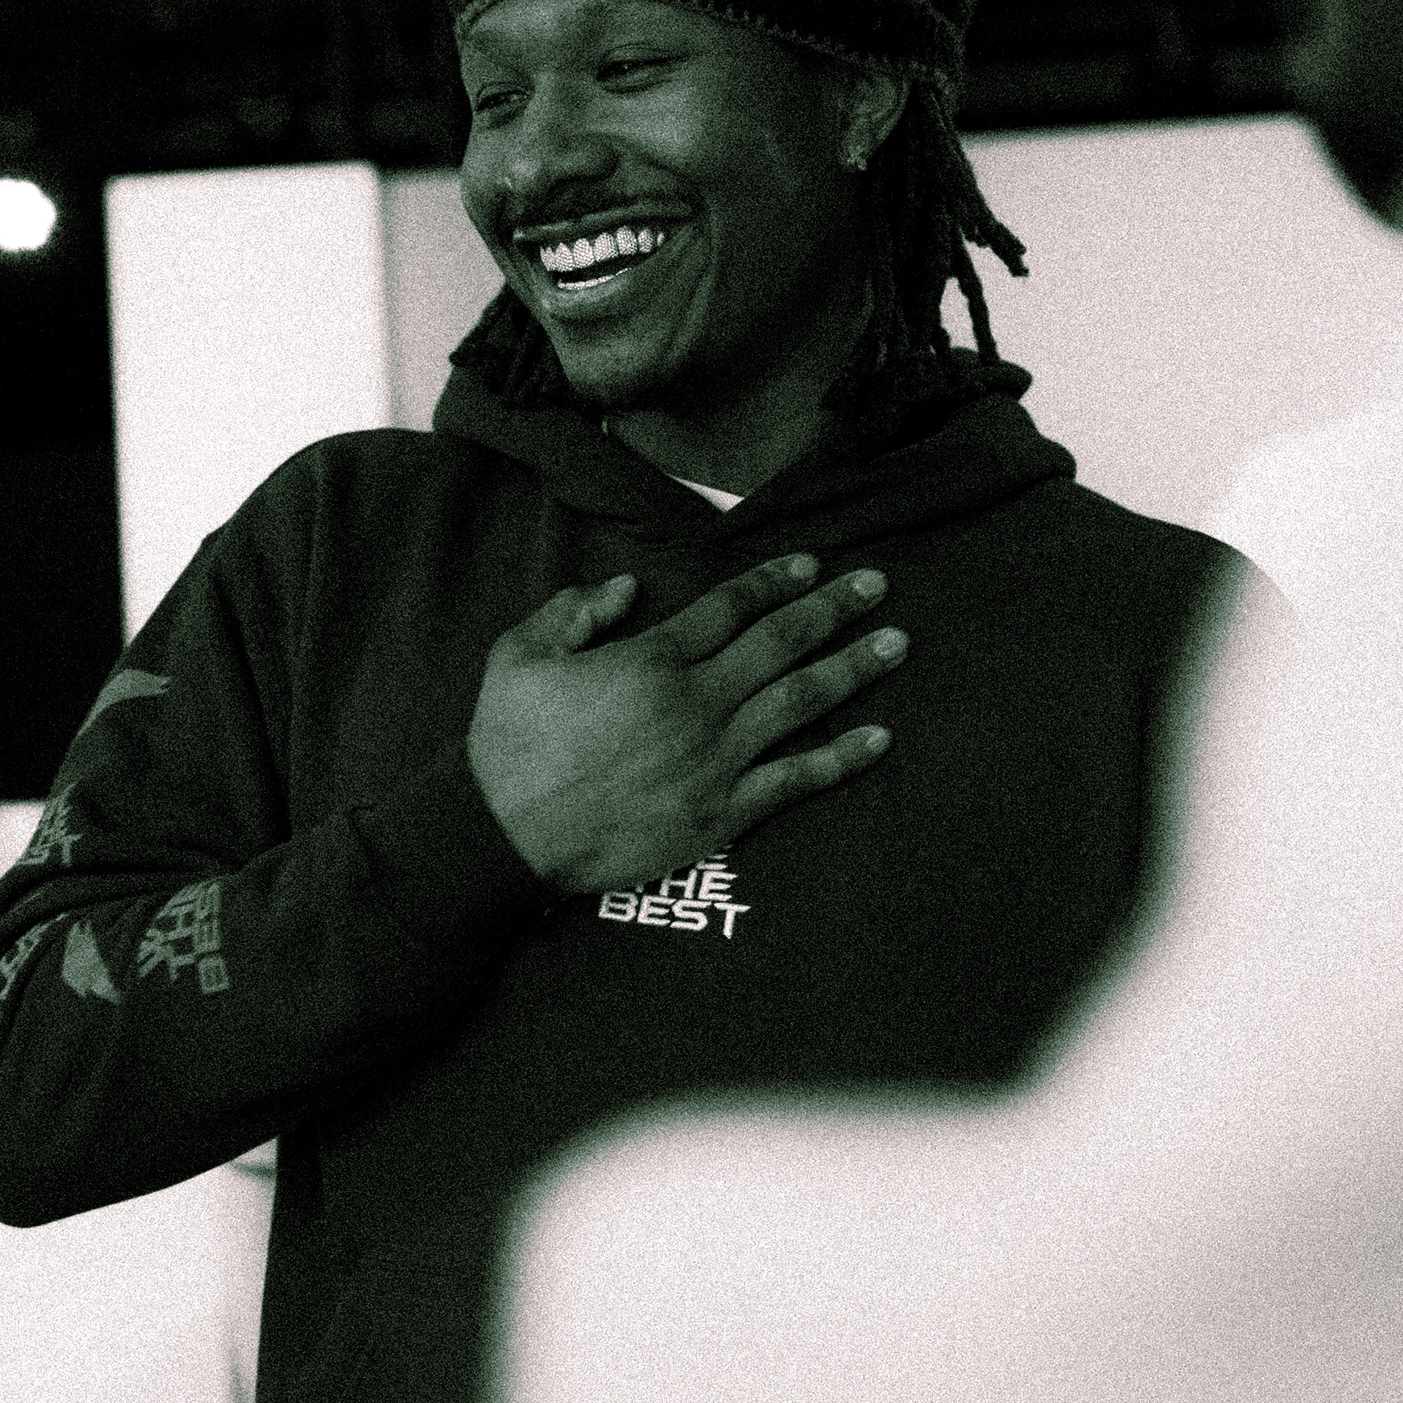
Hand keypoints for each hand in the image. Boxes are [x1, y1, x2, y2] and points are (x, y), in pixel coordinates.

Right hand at [466, 554, 906, 896]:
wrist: (504, 838)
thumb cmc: (506, 747)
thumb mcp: (517, 656)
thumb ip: (571, 612)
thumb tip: (624, 590)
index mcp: (650, 659)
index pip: (731, 606)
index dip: (775, 579)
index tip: (812, 564)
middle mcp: (695, 702)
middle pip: (782, 642)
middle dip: (834, 608)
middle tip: (877, 584)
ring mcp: (715, 759)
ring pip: (801, 701)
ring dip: (854, 668)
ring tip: (897, 643)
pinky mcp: (721, 812)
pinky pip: (795, 780)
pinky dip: (842, 759)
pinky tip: (880, 738)